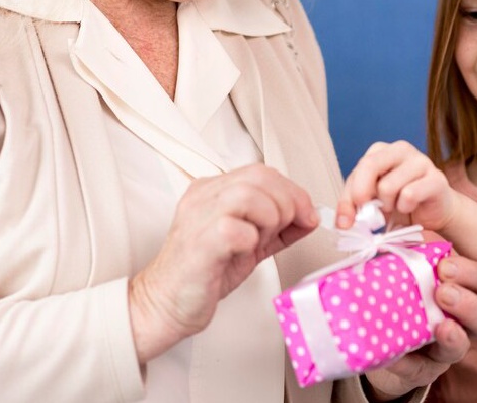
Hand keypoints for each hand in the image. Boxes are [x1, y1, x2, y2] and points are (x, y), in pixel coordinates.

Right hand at [128, 164, 317, 362]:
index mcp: (214, 190)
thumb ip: (278, 227)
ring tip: (259, 242)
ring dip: (270, 220)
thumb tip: (310, 216)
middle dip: (287, 204)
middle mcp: (203, 196)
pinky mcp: (199, 243)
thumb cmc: (204, 272)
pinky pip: (235, 229)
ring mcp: (198, 217)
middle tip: (284, 231)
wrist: (167, 303)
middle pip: (260, 176)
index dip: (293, 192)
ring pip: (249, 195)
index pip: (263, 172)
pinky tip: (243, 253)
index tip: (307, 216)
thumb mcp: (249, 242)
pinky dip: (251, 241)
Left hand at [337, 141, 460, 233]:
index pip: (357, 170)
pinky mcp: (436, 179)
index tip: (345, 223)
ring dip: (388, 205)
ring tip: (396, 206)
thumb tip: (342, 223)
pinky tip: (410, 207)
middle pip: (369, 165)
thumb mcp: (372, 202)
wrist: (434, 212)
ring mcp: (421, 161)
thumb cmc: (400, 203)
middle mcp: (400, 149)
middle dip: (363, 195)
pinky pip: (409, 195)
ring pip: (388, 186)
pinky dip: (405, 208)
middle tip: (369, 212)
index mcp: (381, 151)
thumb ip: (354, 205)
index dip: (347, 199)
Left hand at [362, 254, 476, 398]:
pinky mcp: (423, 371)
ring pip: (461, 347)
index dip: (467, 272)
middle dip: (469, 304)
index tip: (444, 265)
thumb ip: (402, 257)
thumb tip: (386, 239)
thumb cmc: (398, 293)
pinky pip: (420, 369)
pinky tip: (396, 356)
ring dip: (453, 337)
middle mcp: (460, 321)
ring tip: (442, 328)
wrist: (377, 335)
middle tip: (444, 293)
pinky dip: (407, 363)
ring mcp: (444, 349)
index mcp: (459, 290)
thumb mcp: (401, 272)